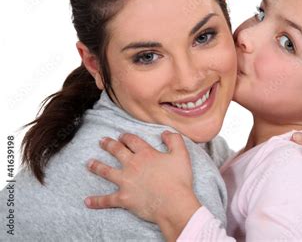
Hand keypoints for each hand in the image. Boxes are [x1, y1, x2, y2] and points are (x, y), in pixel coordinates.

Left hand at [84, 131, 200, 240]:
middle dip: (109, 145)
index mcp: (146, 154)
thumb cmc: (178, 180)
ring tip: (89, 163)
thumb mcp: (181, 154)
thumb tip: (164, 132)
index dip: (126, 137)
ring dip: (96, 166)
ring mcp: (125, 181)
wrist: (173, 203)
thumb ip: (174, 139)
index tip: (122, 136)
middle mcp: (132, 165)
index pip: (132, 141)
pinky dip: (96, 201)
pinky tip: (87, 201)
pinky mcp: (123, 198)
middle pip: (117, 151)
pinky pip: (106, 200)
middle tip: (102, 141)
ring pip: (106, 171)